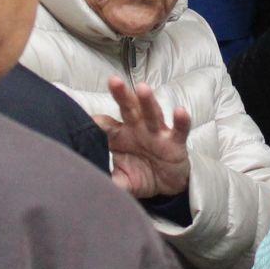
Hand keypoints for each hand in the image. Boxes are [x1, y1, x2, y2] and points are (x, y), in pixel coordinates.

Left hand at [97, 77, 192, 199]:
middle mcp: (136, 128)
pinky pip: (179, 129)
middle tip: (114, 81)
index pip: (105, 124)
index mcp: (119, 135)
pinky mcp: (175, 141)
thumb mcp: (122, 181)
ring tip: (143, 89)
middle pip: (128, 108)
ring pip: (152, 113)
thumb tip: (91, 187)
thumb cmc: (140, 175)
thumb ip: (109, 182)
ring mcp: (156, 133)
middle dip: (121, 94)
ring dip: (148, 101)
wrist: (167, 185)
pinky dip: (181, 120)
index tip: (89, 121)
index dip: (96, 122)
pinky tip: (180, 111)